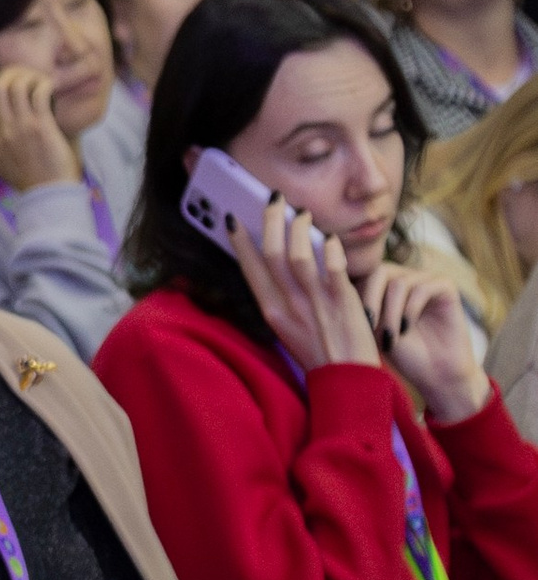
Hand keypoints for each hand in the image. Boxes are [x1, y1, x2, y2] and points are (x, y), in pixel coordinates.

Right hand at [0, 68, 80, 191]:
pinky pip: (39, 93)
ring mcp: (20, 126)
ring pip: (16, 86)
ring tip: (37, 80)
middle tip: (21, 75)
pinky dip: (44, 84)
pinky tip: (49, 87)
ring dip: (28, 77)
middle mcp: (1, 130)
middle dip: (9, 75)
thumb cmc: (25, 178)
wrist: (47, 191)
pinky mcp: (40, 125)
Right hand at [227, 195, 378, 373]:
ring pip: (299, 256)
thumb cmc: (319, 351)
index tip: (233, 219)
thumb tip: (282, 261)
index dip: (240, 240)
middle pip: (272, 254)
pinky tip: (330, 239)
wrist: (347, 379)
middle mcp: (288, 305)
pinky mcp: (342, 303)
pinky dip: (331, 250)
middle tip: (274, 199)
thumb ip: (284, 296)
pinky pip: (333, 269)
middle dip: (270, 221)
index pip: (250, 268)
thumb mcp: (290, 326)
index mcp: (272, 311)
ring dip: (299, 229)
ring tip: (303, 213)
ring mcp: (314, 303)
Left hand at [355, 258, 492, 422]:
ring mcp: (426, 279)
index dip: (352, 296)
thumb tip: (329, 289)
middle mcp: (404, 277)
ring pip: (399, 283)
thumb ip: (356, 308)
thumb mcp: (370, 330)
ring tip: (389, 338)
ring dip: (390, 313)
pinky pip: (423, 288)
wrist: (435, 373)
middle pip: (379, 272)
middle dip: (370, 300)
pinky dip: (410, 310)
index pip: (361, 275)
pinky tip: (405, 329)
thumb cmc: (399, 354)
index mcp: (383, 284)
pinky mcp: (446, 287)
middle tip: (368, 326)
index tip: (350, 324)